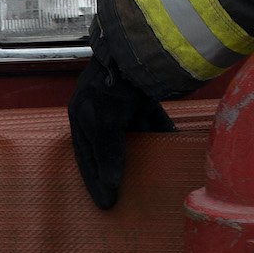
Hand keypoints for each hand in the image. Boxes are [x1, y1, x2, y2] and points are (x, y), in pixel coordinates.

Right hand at [67, 25, 173, 209]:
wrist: (136, 48)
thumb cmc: (111, 86)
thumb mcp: (103, 124)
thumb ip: (107, 154)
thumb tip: (110, 187)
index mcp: (81, 116)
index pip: (86, 157)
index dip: (94, 180)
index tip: (104, 204)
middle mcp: (101, 110)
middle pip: (110, 149)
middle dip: (118, 171)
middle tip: (128, 198)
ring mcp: (125, 102)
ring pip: (134, 135)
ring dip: (143, 154)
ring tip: (152, 179)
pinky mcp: (146, 96)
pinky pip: (154, 121)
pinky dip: (161, 134)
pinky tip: (172, 148)